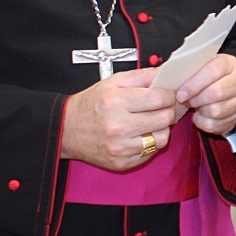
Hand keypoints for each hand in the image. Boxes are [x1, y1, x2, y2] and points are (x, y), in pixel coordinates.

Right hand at [61, 68, 178, 169]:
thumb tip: (165, 73)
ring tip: (152, 122)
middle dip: (168, 111)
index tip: (166, 94)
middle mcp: (118, 126)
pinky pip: (151, 153)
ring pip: (161, 138)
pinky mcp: (122, 162)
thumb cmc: (91, 104)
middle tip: (162, 108)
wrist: (67, 130)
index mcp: (116, 102)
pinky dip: (151, 143)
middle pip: (164, 119)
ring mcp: (120, 147)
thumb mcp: (113, 82)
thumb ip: (141, 76)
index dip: (168, 95)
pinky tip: (142, 134)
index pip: (159, 99)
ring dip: (162, 129)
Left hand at [177, 54, 235, 134]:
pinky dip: (203, 123)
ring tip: (194, 106)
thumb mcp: (196, 67)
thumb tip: (163, 73)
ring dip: (200, 111)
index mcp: (229, 63)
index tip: (180, 93)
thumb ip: (183, 68)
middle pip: (217, 92)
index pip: (213, 71)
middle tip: (185, 100)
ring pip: (216, 110)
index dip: (194, 84)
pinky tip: (199, 116)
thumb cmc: (202, 78)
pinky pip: (216, 124)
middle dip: (196, 99)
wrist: (219, 90)